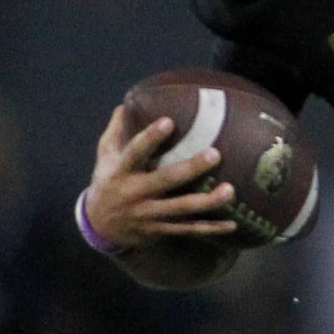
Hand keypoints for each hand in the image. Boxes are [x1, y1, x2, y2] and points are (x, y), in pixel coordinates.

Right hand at [83, 105, 236, 254]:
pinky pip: (188, 230)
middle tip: (215, 154)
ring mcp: (149, 215)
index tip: (169, 122)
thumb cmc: (108, 182)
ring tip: (230, 190)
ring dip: (207, 202)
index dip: (150, 138)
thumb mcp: (105, 156)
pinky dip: (211, 229)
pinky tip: (232, 224)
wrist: (101, 228)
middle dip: (191, 169)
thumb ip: (116, 130)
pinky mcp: (161, 230)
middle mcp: (136, 193)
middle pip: (166, 181)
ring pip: (181, 209)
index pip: (135, 152)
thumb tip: (127, 103)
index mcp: (122, 171)